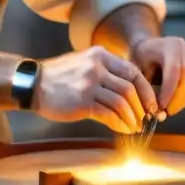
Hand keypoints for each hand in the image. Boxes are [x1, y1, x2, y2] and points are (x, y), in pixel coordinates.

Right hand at [33, 47, 157, 133]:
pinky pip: (109, 115)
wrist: (33, 84)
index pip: (133, 71)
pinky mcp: (82, 102)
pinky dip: (120, 124)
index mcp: (100, 55)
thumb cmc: (61, 78)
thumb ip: (107, 71)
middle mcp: (97, 66)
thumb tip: (132, 91)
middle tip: (145, 119)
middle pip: (130, 88)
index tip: (151, 104)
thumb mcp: (85, 63)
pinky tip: (123, 130)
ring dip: (132, 118)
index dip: (146, 90)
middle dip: (142, 107)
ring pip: (122, 102)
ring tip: (135, 127)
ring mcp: (89, 84)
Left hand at [131, 36, 184, 117]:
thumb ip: (146, 90)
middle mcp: (184, 47)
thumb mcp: (138, 70)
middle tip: (167, 112)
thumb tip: (158, 115)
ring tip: (172, 109)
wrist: (148, 46)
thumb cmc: (140, 61)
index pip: (173, 71)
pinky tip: (178, 103)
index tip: (161, 107)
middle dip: (178, 98)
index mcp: (168, 46)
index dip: (169, 91)